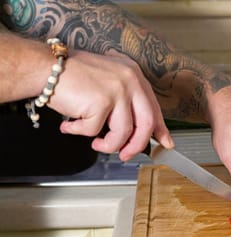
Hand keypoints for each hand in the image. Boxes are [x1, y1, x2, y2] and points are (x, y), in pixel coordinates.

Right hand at [48, 50, 172, 160]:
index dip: (160, 129)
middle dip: (136, 145)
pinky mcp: (101, 101)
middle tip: (126, 155)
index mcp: (133, 75)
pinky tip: (71, 124)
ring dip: (107, 145)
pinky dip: (80, 132)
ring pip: (123, 133)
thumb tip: (136, 130)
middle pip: (146, 124)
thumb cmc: (71, 76)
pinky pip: (95, 131)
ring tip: (94, 142)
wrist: (44, 67)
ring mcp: (117, 90)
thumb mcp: (108, 83)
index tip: (165, 143)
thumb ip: (125, 103)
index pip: (154, 108)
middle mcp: (129, 80)